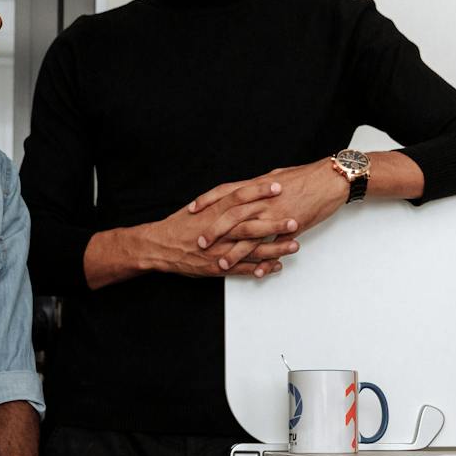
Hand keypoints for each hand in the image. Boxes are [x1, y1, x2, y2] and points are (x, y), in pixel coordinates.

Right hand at [140, 179, 301, 278]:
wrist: (160, 246)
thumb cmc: (180, 225)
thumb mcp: (200, 207)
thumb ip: (221, 200)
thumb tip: (243, 191)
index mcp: (214, 212)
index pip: (240, 197)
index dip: (259, 191)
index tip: (278, 186)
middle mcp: (219, 231)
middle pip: (251, 225)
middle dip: (274, 223)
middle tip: (295, 219)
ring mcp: (220, 250)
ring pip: (251, 249)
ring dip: (275, 248)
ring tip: (294, 245)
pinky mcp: (218, 267)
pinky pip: (244, 269)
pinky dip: (261, 268)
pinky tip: (277, 265)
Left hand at [189, 160, 350, 256]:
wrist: (329, 180)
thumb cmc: (305, 177)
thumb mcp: (276, 177)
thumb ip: (258, 188)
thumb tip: (247, 192)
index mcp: (256, 186)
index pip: (225, 192)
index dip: (207, 200)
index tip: (192, 209)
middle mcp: (262, 200)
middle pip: (230, 216)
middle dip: (213, 230)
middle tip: (200, 243)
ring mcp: (274, 214)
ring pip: (248, 234)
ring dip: (233, 251)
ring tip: (221, 264)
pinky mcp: (289, 227)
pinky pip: (273, 246)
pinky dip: (262, 260)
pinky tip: (254, 272)